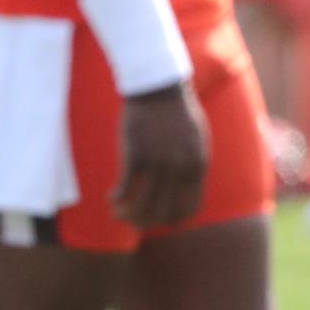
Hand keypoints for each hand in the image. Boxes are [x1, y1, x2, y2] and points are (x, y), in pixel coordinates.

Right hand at [112, 80, 208, 228]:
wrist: (158, 86)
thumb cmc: (176, 111)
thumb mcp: (196, 140)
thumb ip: (192, 165)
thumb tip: (186, 189)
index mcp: (198, 165)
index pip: (189, 208)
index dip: (173, 220)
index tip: (159, 219)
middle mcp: (180, 168)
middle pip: (164, 213)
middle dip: (147, 222)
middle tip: (134, 222)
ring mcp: (158, 162)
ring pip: (142, 206)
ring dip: (128, 215)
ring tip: (118, 213)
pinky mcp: (136, 154)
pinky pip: (125, 189)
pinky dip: (117, 199)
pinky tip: (111, 198)